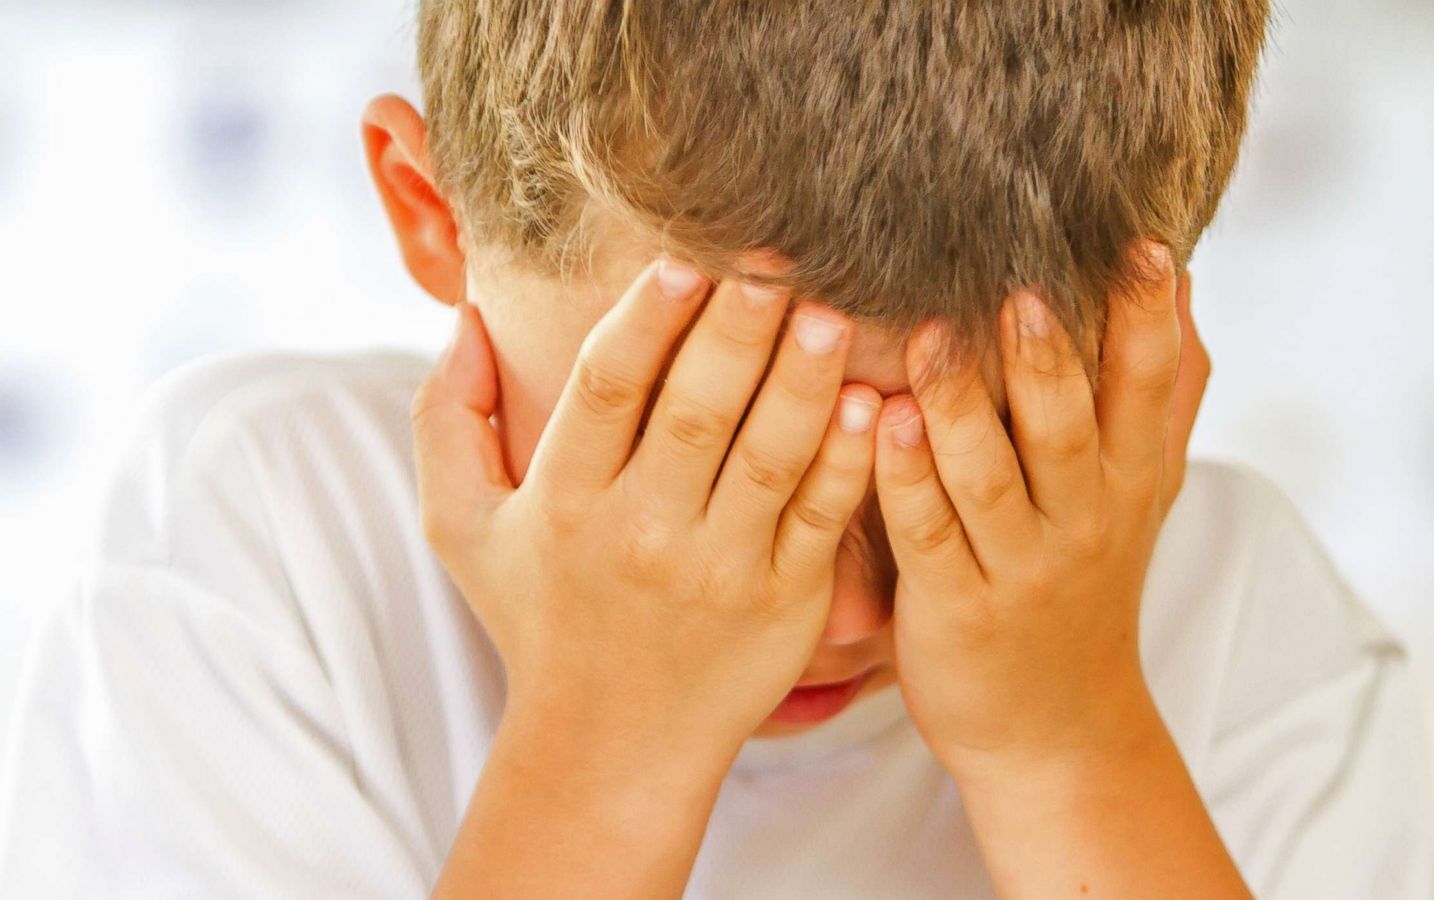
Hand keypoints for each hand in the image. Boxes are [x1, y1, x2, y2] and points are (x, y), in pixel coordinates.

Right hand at [411, 257, 880, 768]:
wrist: (611, 744)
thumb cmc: (540, 619)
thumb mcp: (461, 528)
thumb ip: (449, 419)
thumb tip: (467, 313)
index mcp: (563, 500)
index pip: (607, 388)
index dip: (644, 319)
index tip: (681, 261)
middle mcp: (639, 533)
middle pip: (694, 410)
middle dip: (736, 329)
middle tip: (776, 261)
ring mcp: (717, 570)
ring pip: (766, 456)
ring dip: (801, 379)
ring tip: (828, 312)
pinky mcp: (781, 603)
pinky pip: (818, 520)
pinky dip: (846, 462)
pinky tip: (867, 403)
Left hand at [873, 243, 1208, 775]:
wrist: (1055, 726)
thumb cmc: (1090, 586)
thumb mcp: (1145, 494)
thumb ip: (1165, 391)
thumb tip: (1184, 278)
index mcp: (1130, 479)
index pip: (1148, 386)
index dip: (1145, 316)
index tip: (1138, 242)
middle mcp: (1083, 519)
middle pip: (1066, 426)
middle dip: (1044, 357)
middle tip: (1018, 287)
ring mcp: (1018, 566)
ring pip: (989, 477)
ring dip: (959, 406)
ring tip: (930, 336)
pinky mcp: (954, 606)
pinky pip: (928, 535)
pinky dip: (907, 481)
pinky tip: (884, 423)